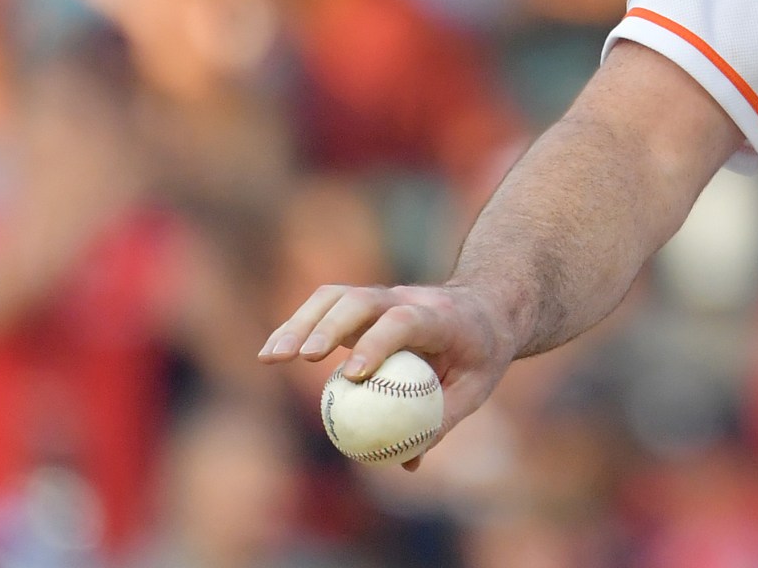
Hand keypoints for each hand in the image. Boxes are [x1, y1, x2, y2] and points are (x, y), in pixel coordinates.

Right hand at [258, 281, 515, 468]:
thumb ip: (442, 421)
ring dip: (300, 323)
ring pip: (336, 296)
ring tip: (271, 357)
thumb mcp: (477, 388)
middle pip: (361, 299)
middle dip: (329, 325)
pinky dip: (296, 324)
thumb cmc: (481, 353)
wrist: (486, 307)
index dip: (377, 342)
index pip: (404, 321)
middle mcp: (408, 297)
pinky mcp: (363, 301)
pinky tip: (271, 352)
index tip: (353, 374)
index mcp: (441, 316)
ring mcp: (383, 295)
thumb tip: (406, 462)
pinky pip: (325, 306)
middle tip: (303, 358)